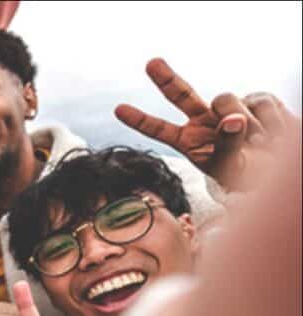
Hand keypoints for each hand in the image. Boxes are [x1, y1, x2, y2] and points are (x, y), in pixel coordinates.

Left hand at [115, 58, 298, 191]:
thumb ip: (227, 145)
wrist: (277, 166)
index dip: (140, 120)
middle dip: (166, 78)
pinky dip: (267, 121)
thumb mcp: (231, 167)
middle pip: (181, 95)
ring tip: (257, 142)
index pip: (160, 130)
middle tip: (150, 63)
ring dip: (242, 121)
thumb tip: (232, 119)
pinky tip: (270, 133)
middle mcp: (202, 121)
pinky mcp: (251, 99)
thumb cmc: (247, 171)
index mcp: (188, 141)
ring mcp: (225, 108)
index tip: (118, 109)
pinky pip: (257, 102)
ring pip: (224, 100)